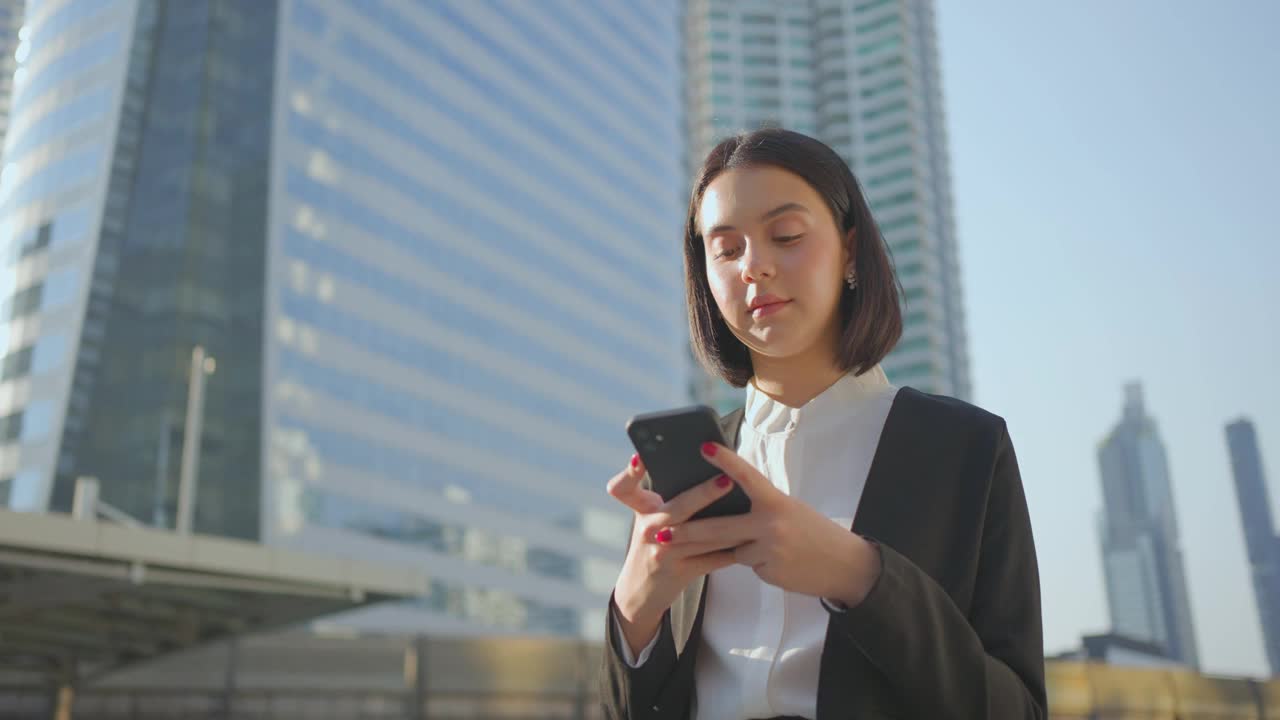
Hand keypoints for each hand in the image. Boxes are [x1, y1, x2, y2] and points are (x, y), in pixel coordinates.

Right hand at [606, 453, 739, 655]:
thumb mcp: (650, 519)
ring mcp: (662, 553)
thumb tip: (711, 469)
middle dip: (703, 494)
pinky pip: (712, 558)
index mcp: (640, 511)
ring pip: (702, 535)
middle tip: (726, 480)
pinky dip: (732, 548)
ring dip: (729, 523)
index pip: (623, 488)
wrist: (641, 592)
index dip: (629, 474)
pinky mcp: (679, 572)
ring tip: (751, 508)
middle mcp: (648, 530)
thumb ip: (668, 498)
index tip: (639, 458)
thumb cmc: (652, 544)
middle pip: (676, 508)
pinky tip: (750, 538)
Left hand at [658, 442, 880, 607]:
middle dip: (686, 532)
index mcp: (777, 500)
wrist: (844, 565)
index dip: (724, 461)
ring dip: (724, 547)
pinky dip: (750, 560)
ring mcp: (770, 549)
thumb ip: (759, 505)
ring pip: (730, 548)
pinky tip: (772, 561)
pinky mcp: (768, 571)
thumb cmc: (811, 531)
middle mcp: (772, 523)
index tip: (703, 447)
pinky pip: (745, 563)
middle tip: (658, 533)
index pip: (747, 475)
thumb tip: (724, 501)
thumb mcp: (788, 509)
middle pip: (719, 527)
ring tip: (714, 545)